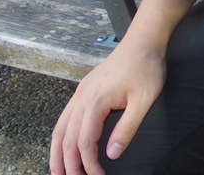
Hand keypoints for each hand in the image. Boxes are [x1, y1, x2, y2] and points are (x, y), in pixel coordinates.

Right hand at [50, 40, 165, 174]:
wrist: (143, 41)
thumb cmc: (146, 67)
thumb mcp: (144, 100)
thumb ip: (127, 128)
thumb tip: (112, 153)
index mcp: (96, 101)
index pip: (84, 142)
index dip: (88, 164)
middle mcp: (82, 97)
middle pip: (67, 138)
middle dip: (67, 164)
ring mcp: (80, 93)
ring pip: (60, 128)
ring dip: (57, 152)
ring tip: (57, 171)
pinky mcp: (83, 90)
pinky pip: (65, 117)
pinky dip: (60, 135)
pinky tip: (63, 145)